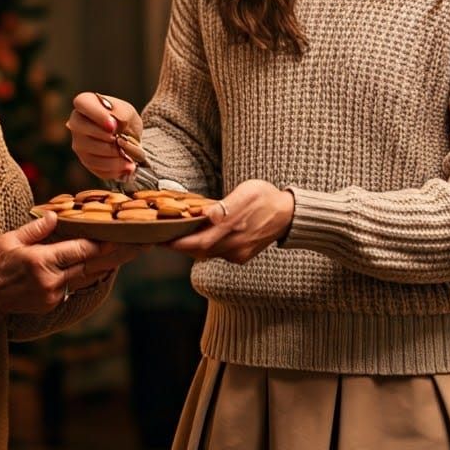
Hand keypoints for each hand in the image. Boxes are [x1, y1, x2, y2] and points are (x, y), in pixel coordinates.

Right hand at [0, 213, 138, 318]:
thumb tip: (57, 216)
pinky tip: (101, 264)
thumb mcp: (10, 239)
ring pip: (85, 276)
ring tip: (130, 253)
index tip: (124, 235)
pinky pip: (73, 285)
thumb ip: (37, 228)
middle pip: (91, 265)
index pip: (81, 250)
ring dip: (106, 264)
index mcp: (42, 262)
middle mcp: (52, 281)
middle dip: (117, 254)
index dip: (104, 243)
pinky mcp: (51, 304)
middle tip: (141, 245)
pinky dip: (85, 273)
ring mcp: (53, 295)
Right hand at [67, 91, 144, 180]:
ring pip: (90, 153)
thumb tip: (112, 124)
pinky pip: (97, 167)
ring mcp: (79, 144)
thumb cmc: (125, 119)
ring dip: (113, 157)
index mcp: (85, 103)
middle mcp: (76, 123)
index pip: (82, 103)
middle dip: (105, 139)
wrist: (129, 137)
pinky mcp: (86, 161)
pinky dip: (114, 169)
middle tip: (121, 141)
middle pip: (82, 131)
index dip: (97, 115)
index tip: (113, 126)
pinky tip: (127, 166)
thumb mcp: (128, 111)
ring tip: (130, 158)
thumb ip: (121, 114)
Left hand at [169, 180, 293, 263]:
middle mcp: (234, 244)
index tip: (160, 239)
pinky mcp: (242, 257)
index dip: (177, 243)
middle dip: (179, 246)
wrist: (290, 215)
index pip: (198, 241)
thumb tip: (207, 213)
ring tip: (176, 237)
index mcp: (232, 226)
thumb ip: (225, 206)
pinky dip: (205, 248)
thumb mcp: (246, 193)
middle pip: (198, 251)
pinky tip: (200, 238)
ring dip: (190, 247)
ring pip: (207, 254)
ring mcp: (238, 253)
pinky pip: (218, 254)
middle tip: (161, 238)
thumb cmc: (265, 198)